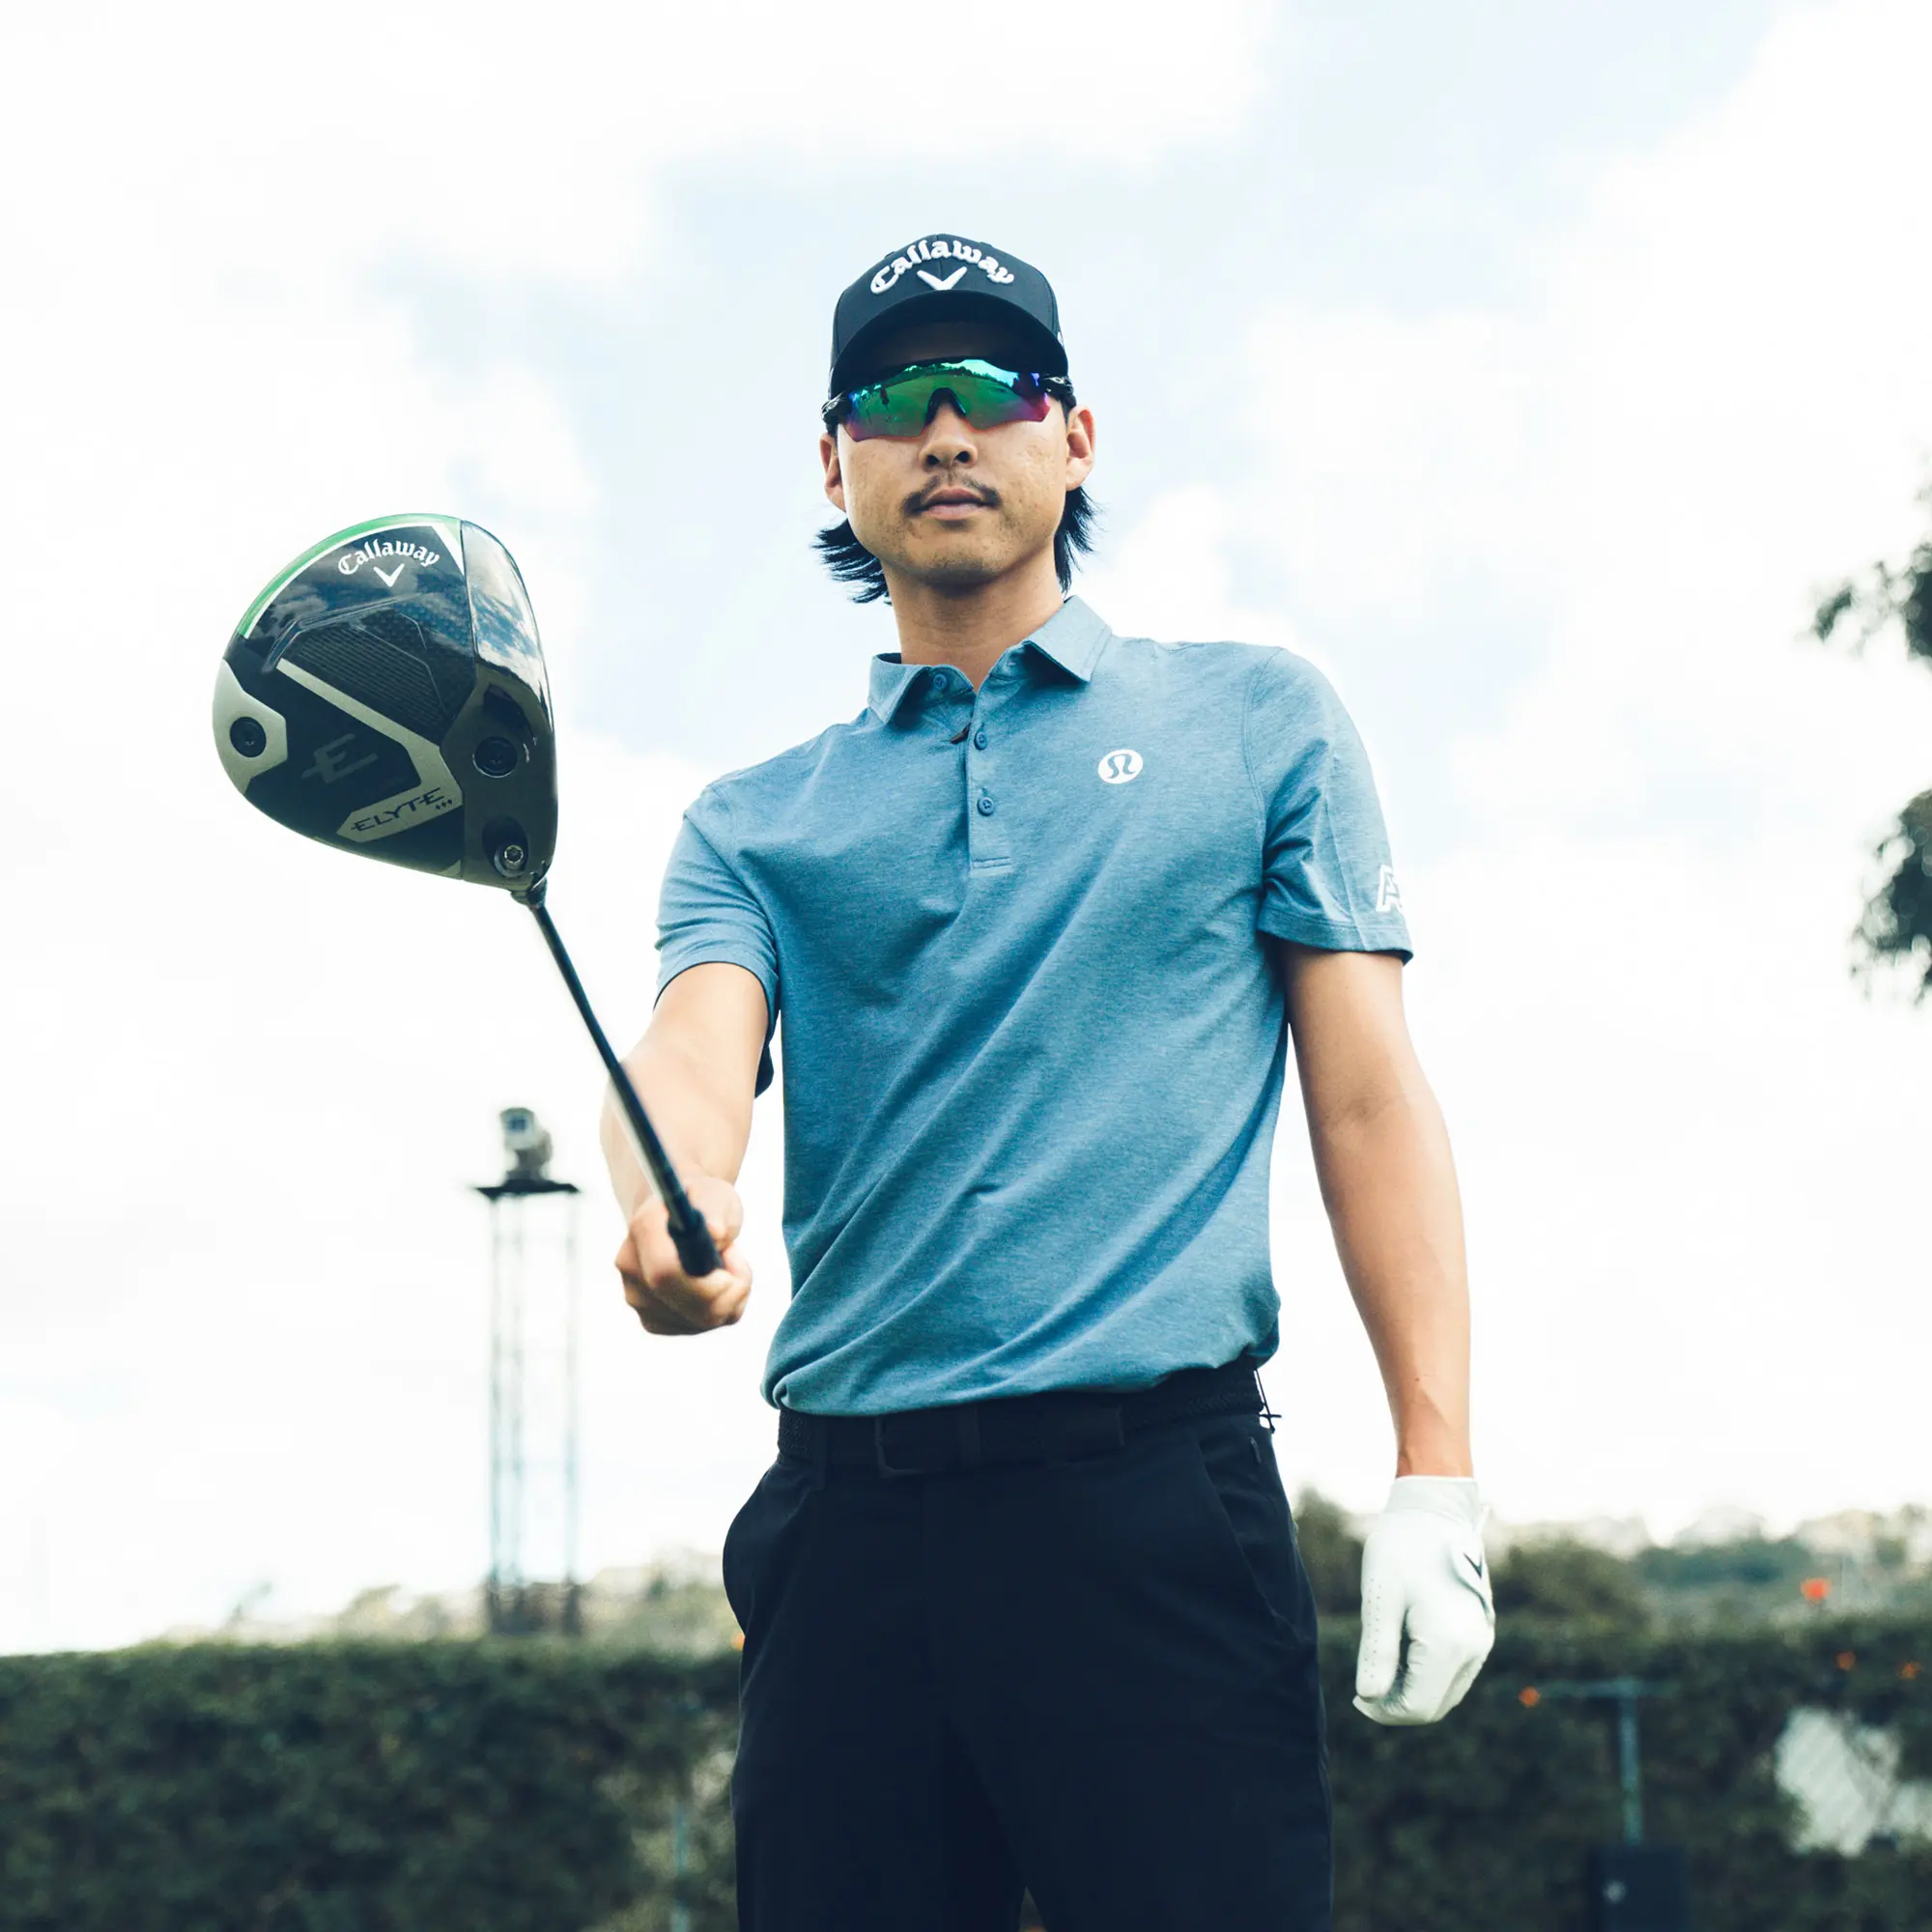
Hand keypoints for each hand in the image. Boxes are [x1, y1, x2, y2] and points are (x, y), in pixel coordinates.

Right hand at [614, 1173, 751, 1334]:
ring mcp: (638, 1299)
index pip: (665, 1273)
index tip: (731, 1257)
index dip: (708, 1280)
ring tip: (724, 1265)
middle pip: (687, 1307)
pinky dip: (721, 1310)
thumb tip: (715, 1233)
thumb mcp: (715, 1194)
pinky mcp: (652, 1321)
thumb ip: (715, 1208)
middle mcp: (632, 1268)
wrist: (677, 1217)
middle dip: (728, 1292)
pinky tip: (713, 1285)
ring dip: (729, 1298)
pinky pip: (700, 1327)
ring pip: (699, 1321)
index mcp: (643, 1228)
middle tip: (737, 1261)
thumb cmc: (700, 1203)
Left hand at [1353, 1476, 1495, 1725]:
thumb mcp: (1380, 1599)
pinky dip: (1428, 1672)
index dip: (1385, 1711)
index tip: (1356, 1696)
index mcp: (1450, 1643)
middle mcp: (1475, 1648)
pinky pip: (1455, 1670)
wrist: (1435, 1510)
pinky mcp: (1481, 1630)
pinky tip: (1402, 1647)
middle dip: (1398, 1703)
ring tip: (1381, 1660)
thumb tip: (1369, 1698)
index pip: (1419, 1708)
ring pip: (1446, 1690)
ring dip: (1413, 1688)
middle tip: (1365, 1679)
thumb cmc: (1401, 1548)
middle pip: (1435, 1705)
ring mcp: (1482, 1640)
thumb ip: (1377, 1653)